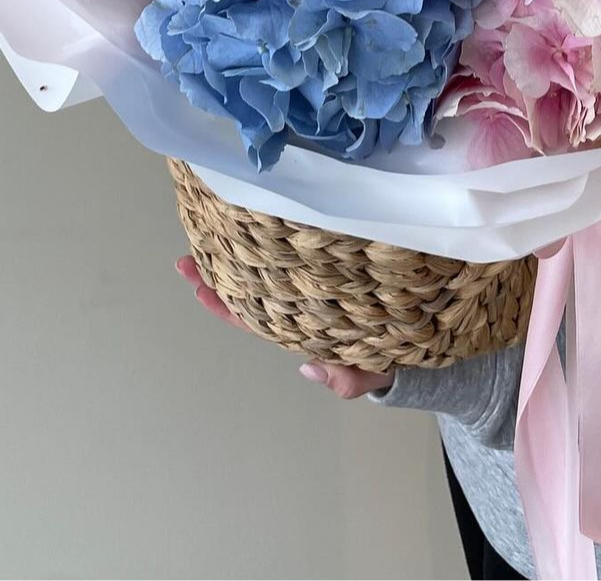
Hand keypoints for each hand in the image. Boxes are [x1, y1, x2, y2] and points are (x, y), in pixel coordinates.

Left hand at [175, 256, 394, 398]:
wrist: (415, 339)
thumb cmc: (386, 356)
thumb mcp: (370, 372)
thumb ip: (347, 378)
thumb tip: (309, 370)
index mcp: (298, 327)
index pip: (252, 317)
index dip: (223, 304)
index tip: (197, 286)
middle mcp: (295, 306)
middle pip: (247, 291)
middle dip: (216, 275)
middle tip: (185, 259)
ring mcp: (306, 287)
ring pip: (261, 273)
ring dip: (233, 256)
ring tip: (206, 234)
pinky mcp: (324, 268)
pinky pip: (289, 256)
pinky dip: (268, 242)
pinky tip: (255, 222)